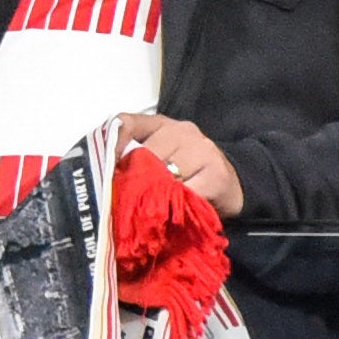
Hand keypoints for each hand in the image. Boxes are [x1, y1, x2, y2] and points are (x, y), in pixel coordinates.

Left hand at [114, 111, 245, 218]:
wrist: (236, 183)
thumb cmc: (190, 172)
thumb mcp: (161, 158)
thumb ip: (135, 158)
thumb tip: (103, 176)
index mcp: (162, 124)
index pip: (128, 122)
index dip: (111, 144)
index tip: (102, 168)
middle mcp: (182, 131)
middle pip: (145, 153)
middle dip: (132, 179)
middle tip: (122, 202)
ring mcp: (202, 150)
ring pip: (165, 174)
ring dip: (153, 195)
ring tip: (144, 212)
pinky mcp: (217, 175)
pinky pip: (187, 193)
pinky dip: (174, 207)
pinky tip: (168, 216)